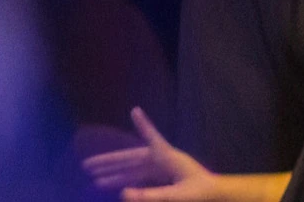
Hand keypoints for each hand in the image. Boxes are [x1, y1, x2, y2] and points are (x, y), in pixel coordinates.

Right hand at [82, 107, 221, 201]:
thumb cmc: (200, 193)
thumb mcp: (175, 197)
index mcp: (169, 158)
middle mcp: (163, 159)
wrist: (217, 195)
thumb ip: (150, 196)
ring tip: (94, 181)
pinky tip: (115, 187)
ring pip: (133, 169)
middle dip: (109, 162)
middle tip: (86, 166)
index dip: (144, 125)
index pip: (153, 138)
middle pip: (132, 158)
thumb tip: (122, 193)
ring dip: (115, 174)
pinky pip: (140, 177)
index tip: (135, 110)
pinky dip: (126, 181)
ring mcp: (162, 168)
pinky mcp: (163, 177)